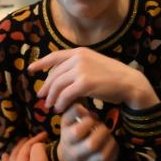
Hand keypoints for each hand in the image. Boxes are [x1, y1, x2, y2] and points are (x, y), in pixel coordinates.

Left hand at [29, 47, 158, 111]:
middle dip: (46, 87)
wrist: (129, 82)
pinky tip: (60, 108)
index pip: (55, 56)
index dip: (41, 63)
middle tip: (42, 98)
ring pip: (58, 86)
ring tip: (51, 106)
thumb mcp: (94, 64)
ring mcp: (81, 70)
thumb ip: (79, 66)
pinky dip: (60, 103)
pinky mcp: (85, 83)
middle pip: (54, 74)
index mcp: (80, 52)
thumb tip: (62, 76)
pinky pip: (65, 95)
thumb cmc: (113, 76)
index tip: (31, 70)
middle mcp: (79, 58)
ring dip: (52, 97)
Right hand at [57, 103, 118, 160]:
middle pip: (91, 145)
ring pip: (102, 155)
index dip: (89, 121)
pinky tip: (111, 143)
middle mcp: (75, 154)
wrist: (67, 160)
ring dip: (110, 141)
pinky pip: (110, 160)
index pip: (77, 132)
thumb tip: (84, 108)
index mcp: (67, 140)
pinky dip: (114, 149)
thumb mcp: (67, 122)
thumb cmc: (70, 135)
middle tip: (103, 126)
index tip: (92, 118)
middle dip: (102, 131)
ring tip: (108, 135)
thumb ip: (73, 111)